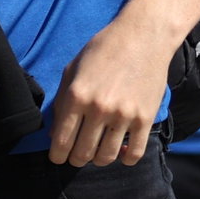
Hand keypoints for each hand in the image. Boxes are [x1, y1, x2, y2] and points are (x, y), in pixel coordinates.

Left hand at [48, 18, 169, 166]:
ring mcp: (123, 115)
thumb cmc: (102, 50)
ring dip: (99, 160)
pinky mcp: (145, 119)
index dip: (57, 155)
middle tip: (76, 158)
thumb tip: (54, 133)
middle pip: (83, 152)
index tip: (57, 159)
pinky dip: (125, 159)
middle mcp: (99, 108)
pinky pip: (134, 153)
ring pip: (107, 156)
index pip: (62, 139)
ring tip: (96, 154)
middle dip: (76, 160)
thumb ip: (61, 101)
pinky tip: (120, 153)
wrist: (141, 38)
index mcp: (77, 95)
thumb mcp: (73, 69)